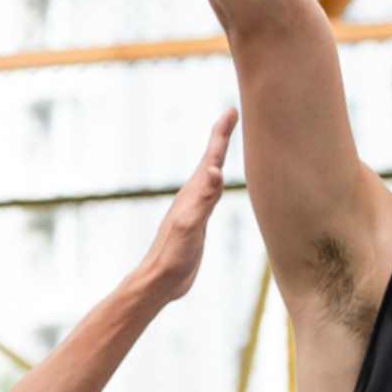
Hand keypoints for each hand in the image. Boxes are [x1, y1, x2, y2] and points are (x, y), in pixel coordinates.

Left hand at [138, 112, 237, 305]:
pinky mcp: (196, 223)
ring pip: (209, 176)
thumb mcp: (190, 227)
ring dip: (218, 157)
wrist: (159, 281)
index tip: (231, 110)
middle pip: (210, 160)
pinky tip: (216, 183)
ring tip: (225, 143)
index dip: (222, 133)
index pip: (211, 157)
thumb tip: (215, 170)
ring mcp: (194, 209)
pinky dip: (216, 182)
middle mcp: (193, 196)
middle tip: (231, 115)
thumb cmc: (173, 256)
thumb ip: (203, 200)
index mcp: (193, 194)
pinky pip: (210, 194)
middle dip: (222, 137)